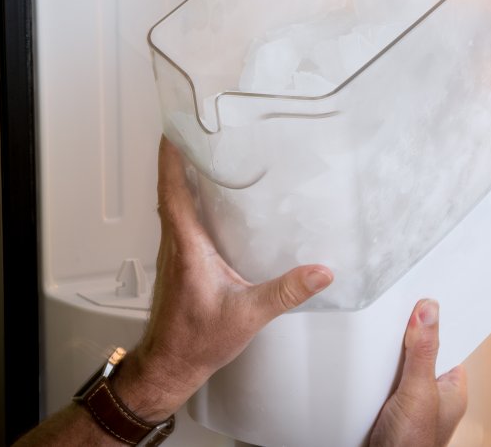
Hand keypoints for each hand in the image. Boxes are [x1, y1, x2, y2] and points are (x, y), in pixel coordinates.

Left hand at [111, 137, 334, 421]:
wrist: (170, 365)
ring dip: (183, 176)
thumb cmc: (194, 342)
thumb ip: (285, 292)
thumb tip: (319, 272)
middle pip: (170, 187)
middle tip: (196, 127)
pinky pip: (180, 220)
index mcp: (186, 247)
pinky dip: (189, 200)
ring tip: (204, 153)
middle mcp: (175, 244)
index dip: (171, 156)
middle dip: (179, 154)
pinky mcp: (178, 262)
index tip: (175, 126)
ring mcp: (174, 252)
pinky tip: (210, 202)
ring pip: (173, 203)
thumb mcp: (247, 314)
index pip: (171, 189)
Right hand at [370, 299, 467, 446]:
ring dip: (383, 358)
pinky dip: (370, 373)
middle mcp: (432, 395)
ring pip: (397, 366)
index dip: (434, 324)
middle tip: (391, 318)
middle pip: (418, 353)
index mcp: (452, 389)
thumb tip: (429, 311)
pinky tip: (363, 365)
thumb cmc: (411, 446)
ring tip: (374, 340)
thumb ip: (423, 352)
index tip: (419, 301)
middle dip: (403, 339)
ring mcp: (408, 401)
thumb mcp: (419, 391)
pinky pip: (379, 380)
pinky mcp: (385, 407)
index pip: (447, 345)